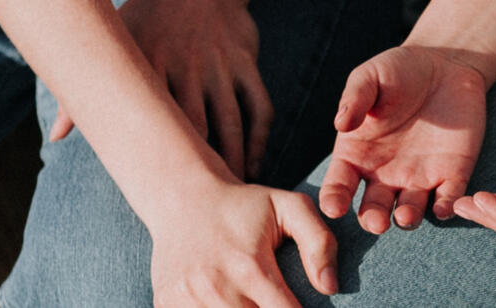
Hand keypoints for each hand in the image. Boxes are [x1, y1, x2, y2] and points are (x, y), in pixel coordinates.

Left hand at [51, 0, 271, 180]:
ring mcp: (221, 67)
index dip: (159, 162)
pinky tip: (253, 161)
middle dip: (200, 170)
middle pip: (196, 129)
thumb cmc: (148, 15)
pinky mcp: (247, 64)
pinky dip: (259, 138)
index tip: (157, 197)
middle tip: (198, 206)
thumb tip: (55, 137)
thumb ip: (82, 91)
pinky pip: (260, 107)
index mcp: (149, 67)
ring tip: (229, 192)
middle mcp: (188, 68)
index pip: (153, 123)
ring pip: (232, 123)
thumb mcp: (114, 39)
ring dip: (233, 161)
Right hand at [151, 179, 336, 306]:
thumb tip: (329, 286)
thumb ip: (319, 242)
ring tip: (252, 301)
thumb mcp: (290, 207)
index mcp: (251, 267)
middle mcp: (217, 287)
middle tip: (274, 301)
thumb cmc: (244, 205)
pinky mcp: (166, 304)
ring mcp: (187, 299)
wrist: (183, 198)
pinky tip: (227, 302)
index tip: (300, 306)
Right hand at [319, 45, 487, 231]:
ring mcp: (419, 177)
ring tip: (405, 215)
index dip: (334, 199)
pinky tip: (444, 207)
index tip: (333, 207)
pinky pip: (448, 198)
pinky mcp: (452, 174)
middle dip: (372, 219)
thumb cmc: (399, 71)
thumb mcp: (372, 77)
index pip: (339, 185)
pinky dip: (447, 207)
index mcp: (357, 155)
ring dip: (407, 218)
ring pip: (409, 211)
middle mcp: (384, 174)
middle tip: (376, 222)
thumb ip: (355, 98)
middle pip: (373, 208)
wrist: (445, 65)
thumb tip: (341, 122)